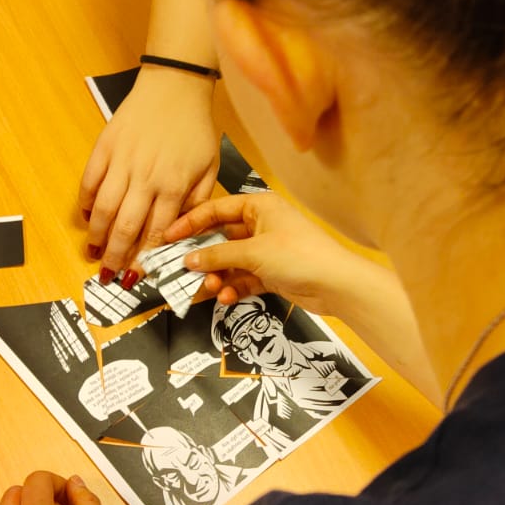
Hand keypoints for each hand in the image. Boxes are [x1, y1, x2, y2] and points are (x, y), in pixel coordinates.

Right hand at [79, 68, 219, 276]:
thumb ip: (198, 201)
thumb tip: (182, 232)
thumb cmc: (195, 127)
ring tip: (92, 252)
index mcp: (173, 186)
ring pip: (102, 208)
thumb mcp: (209, 166)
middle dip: (115, 257)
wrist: (175, 86)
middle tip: (108, 275)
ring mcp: (122, 162)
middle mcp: (145, 178)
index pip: (155, 232)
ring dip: (95, 235)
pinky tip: (86, 216)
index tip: (136, 276)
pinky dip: (84, 202)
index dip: (143, 258)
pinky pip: (89, 181)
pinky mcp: (105, 147)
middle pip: (125, 227)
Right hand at [162, 192, 360, 316]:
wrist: (336, 285)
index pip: (216, 209)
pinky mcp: (272, 273)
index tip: (168, 237)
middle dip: (203, 257)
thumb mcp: (253, 253)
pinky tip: (227, 297)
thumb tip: (189, 259)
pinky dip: (233, 288)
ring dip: (218, 276)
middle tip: (182, 270)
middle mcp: (262, 225)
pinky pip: (243, 279)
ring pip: (230, 262)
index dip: (190, 223)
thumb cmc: (300, 256)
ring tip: (209, 288)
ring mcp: (267, 251)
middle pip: (221, 238)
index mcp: (259, 207)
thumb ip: (218, 256)